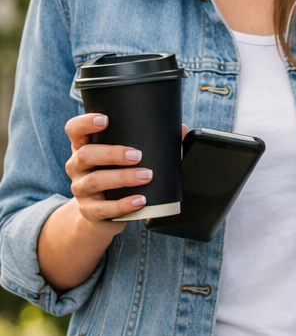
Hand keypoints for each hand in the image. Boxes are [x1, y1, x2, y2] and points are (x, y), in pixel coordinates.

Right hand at [63, 113, 159, 232]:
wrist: (102, 215)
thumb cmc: (117, 180)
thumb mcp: (125, 161)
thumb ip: (149, 144)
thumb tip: (181, 128)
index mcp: (84, 148)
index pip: (74, 130)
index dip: (85, 123)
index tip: (105, 120)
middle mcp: (77, 166)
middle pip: (86, 154)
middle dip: (112, 153)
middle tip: (138, 155)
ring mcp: (81, 189)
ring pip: (95, 181)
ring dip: (123, 178)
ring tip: (146, 176)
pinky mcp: (89, 210)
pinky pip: (103, 208)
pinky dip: (123, 205)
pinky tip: (140, 201)